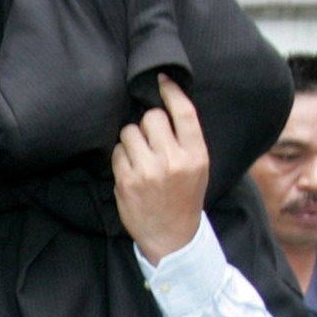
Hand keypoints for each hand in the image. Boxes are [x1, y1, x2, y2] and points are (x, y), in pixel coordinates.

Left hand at [113, 74, 207, 263]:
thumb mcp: (198, 167)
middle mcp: (173, 161)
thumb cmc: (184, 197)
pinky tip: (131, 171)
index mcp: (196, 155)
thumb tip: (165, 103)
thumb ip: (186, 138)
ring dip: (132, 140)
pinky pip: (117, 152)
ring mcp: (148, 171)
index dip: (171, 91)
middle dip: (148, 124)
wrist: (172, 237)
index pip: (183, 112)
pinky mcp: (127, 182)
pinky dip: (121, 158)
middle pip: (151, 117)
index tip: (161, 79)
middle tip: (151, 141)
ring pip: (130, 132)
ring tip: (141, 158)